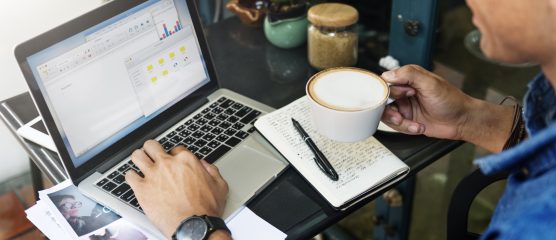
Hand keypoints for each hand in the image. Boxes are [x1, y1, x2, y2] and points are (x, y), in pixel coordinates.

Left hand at [125, 140, 228, 238]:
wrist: (194, 225)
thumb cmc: (206, 209)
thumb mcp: (220, 186)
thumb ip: (212, 171)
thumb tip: (205, 166)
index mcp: (186, 161)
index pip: (175, 148)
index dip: (174, 155)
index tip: (174, 162)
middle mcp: (167, 164)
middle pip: (152, 146)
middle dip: (152, 150)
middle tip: (153, 156)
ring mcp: (153, 175)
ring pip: (137, 156)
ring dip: (139, 158)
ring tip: (140, 163)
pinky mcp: (142, 189)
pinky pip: (129, 176)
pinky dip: (131, 177)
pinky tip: (135, 180)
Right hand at [380, 65, 513, 151]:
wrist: (462, 121)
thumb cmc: (451, 100)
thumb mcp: (431, 83)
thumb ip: (409, 74)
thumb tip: (387, 74)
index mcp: (409, 78)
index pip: (386, 82)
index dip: (388, 91)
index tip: (398, 96)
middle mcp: (405, 92)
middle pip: (383, 100)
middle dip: (389, 110)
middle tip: (400, 114)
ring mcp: (405, 107)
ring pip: (387, 114)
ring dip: (397, 121)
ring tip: (409, 123)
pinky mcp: (407, 120)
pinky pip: (396, 126)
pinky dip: (405, 128)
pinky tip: (418, 127)